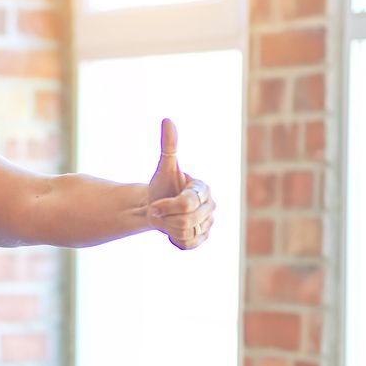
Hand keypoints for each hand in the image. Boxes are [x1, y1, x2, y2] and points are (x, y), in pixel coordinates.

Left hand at [145, 118, 213, 250]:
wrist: (156, 207)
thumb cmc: (161, 185)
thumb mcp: (164, 167)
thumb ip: (168, 146)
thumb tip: (166, 120)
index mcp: (204, 189)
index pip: (186, 204)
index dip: (166, 206)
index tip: (155, 203)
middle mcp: (211, 206)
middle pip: (186, 222)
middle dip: (166, 217)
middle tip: (160, 211)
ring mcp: (209, 224)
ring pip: (186, 234)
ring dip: (169, 229)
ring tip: (167, 219)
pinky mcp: (203, 239)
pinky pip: (187, 245)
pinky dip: (174, 240)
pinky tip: (172, 230)